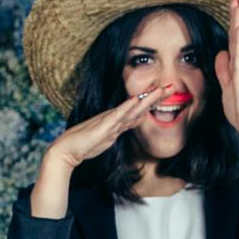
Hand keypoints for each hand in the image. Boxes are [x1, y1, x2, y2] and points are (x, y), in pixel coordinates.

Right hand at [41, 82, 175, 172]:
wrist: (66, 151)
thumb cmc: (82, 147)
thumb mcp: (105, 141)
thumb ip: (116, 133)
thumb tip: (128, 126)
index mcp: (116, 124)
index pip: (138, 113)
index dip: (152, 104)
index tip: (165, 96)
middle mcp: (115, 120)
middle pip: (139, 108)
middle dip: (156, 98)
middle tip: (172, 87)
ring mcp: (109, 122)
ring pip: (132, 109)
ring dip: (147, 99)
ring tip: (161, 89)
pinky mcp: (103, 127)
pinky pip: (118, 116)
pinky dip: (128, 107)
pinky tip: (137, 99)